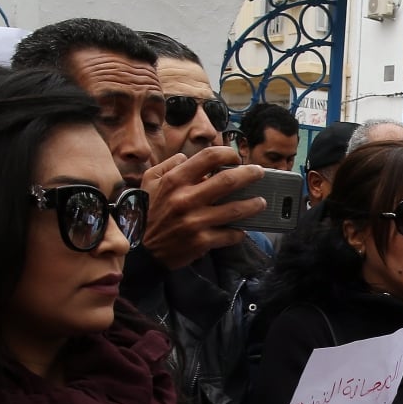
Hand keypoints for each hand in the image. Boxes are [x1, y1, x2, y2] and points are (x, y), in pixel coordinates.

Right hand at [140, 146, 266, 268]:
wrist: (141, 250)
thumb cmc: (147, 212)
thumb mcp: (149, 182)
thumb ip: (168, 166)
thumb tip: (187, 157)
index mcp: (174, 181)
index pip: (208, 157)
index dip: (228, 154)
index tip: (236, 157)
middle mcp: (186, 199)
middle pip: (228, 181)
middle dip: (250, 174)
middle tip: (259, 173)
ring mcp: (195, 221)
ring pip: (236, 209)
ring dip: (254, 204)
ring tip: (261, 202)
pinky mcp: (202, 242)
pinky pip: (230, 234)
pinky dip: (240, 231)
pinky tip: (243, 228)